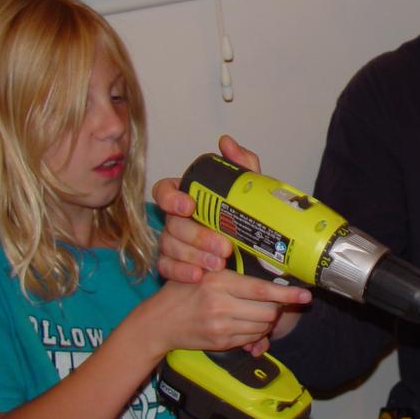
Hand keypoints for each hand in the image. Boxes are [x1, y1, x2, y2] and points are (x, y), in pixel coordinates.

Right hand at [143, 269, 309, 356]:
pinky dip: (254, 333)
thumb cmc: (182, 292)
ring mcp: (221, 327)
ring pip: (262, 327)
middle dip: (275, 309)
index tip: (304, 295)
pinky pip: (250, 339)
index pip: (261, 290)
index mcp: (218, 282)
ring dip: (266, 322)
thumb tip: (267, 282)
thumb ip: (233, 276)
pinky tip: (245, 324)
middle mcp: (221, 305)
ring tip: (256, 313)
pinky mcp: (220, 343)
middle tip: (271, 303)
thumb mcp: (205, 274)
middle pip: (267, 312)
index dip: (286, 294)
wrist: (158, 322)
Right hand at [152, 135, 261, 283]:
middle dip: (197, 236)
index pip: (164, 190)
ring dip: (194, 255)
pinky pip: (167, 268)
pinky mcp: (172, 264)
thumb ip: (241, 165)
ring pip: (170, 247)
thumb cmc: (244, 217)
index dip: (171, 198)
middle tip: (224, 247)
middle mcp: (175, 218)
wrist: (255, 253)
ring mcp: (171, 242)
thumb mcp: (247, 191)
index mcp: (187, 196)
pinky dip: (182, 272)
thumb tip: (226, 142)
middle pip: (172, 224)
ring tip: (219, 265)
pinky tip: (198, 276)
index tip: (190, 206)